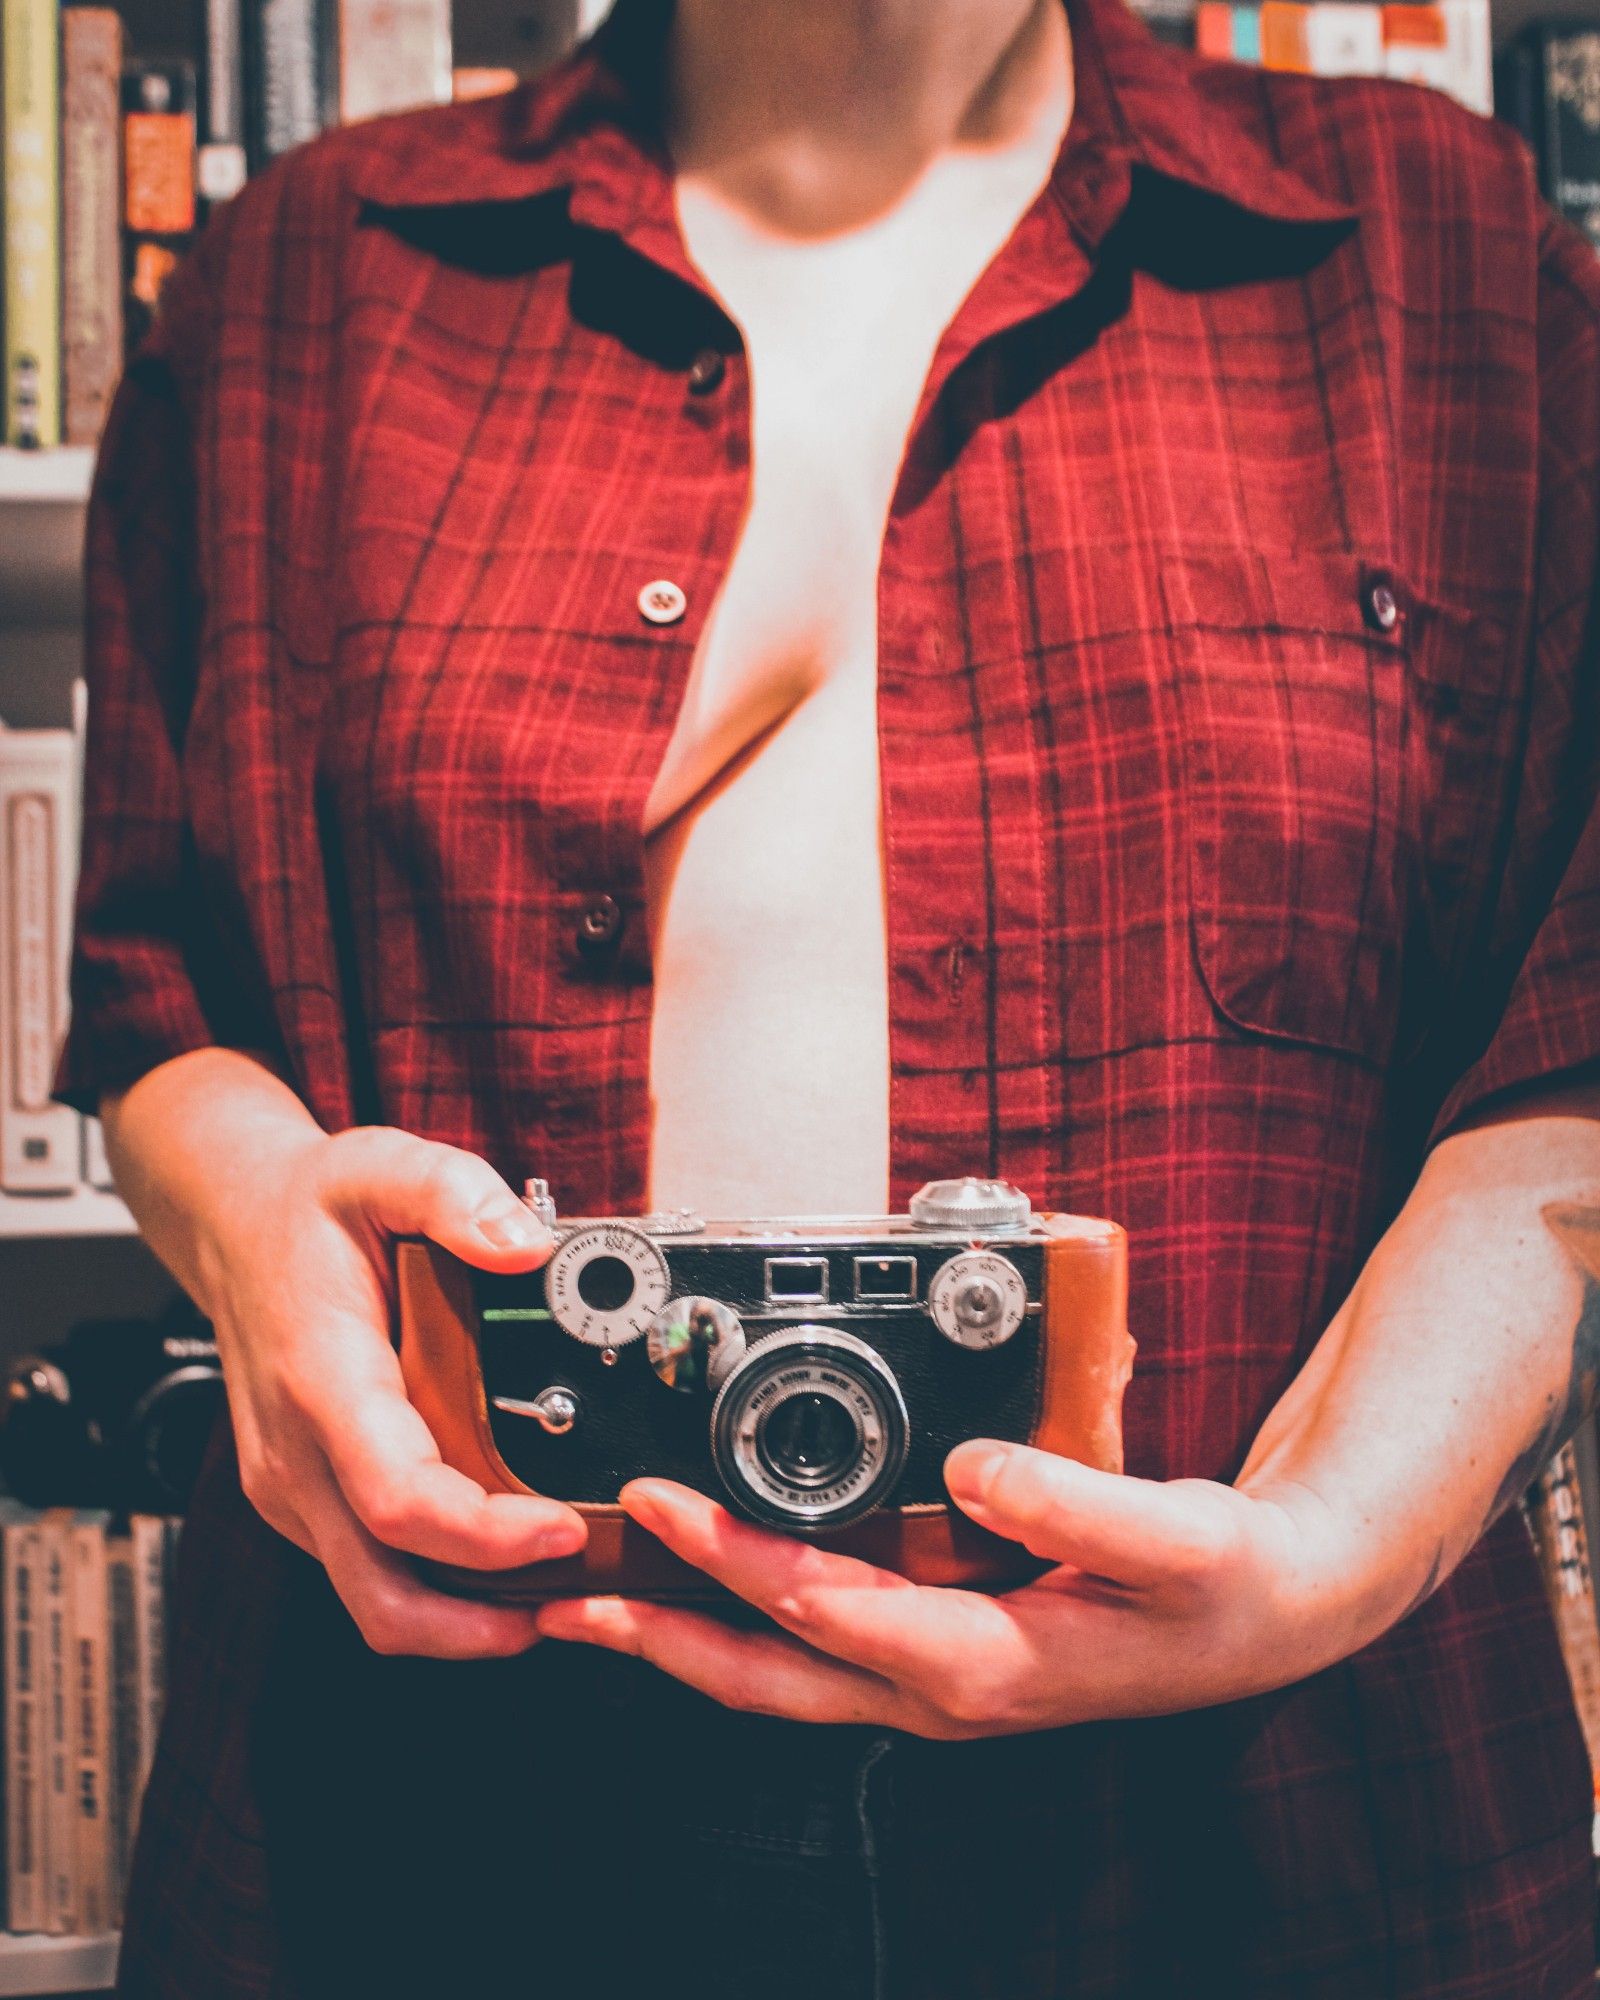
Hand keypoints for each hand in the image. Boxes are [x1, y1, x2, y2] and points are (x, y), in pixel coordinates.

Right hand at [197, 1124, 586, 1658]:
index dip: (486, 1535)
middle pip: (382, 1591)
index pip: (400, 1498)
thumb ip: (455, 1194)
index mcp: (322, 1380)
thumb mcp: (381, 1167)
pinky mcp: (302, 1499)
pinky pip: (367, 1571)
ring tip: (554, 1596)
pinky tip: (502, 1563)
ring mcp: (292, 1486)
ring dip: (461, 1621)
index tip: (563, 1528)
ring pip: (372, 1598)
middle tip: (574, 1597)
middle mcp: (295, 1453)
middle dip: (478, 1622)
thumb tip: (526, 1244)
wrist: (235, 1228)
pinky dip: (436, 1589)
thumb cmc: (308, 1208)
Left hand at [534, 1443, 1362, 1736]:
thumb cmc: (1222, 1583)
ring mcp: (938, 1683)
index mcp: (988, 1659)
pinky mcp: (944, 1657)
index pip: (827, 1611)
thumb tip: (972, 1468)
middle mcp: (945, 1688)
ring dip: (686, 1645)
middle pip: (771, 1674)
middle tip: (564, 1597)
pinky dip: (748, 1628)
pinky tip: (714, 1591)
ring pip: (784, 1678)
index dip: (732, 1560)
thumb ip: (1079, 1503)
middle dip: (661, 1636)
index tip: (656, 1503)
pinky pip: (820, 1654)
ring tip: (596, 1610)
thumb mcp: (1176, 1539)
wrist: (1268, 1615)